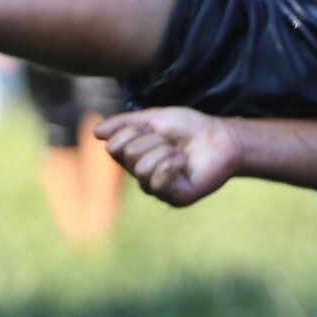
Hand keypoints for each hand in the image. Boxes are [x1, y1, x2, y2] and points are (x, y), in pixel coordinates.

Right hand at [95, 107, 239, 206]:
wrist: (221, 137)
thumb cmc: (189, 128)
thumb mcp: (153, 118)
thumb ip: (124, 124)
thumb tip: (95, 131)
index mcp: (133, 157)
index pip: (113, 145)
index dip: (133, 131)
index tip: (155, 127)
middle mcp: (141, 174)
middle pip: (129, 154)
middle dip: (153, 140)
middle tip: (172, 140)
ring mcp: (157, 188)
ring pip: (141, 168)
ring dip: (164, 151)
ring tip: (181, 152)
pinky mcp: (174, 198)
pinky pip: (157, 183)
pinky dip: (171, 165)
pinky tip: (184, 162)